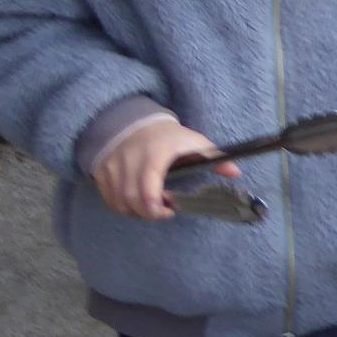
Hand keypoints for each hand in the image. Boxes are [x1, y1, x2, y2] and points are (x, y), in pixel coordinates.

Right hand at [93, 120, 240, 220]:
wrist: (132, 122)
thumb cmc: (168, 136)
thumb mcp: (193, 142)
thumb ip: (214, 157)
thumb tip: (235, 173)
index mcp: (154, 155)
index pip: (148, 190)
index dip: (157, 208)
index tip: (172, 209)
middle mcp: (129, 162)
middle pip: (133, 202)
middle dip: (150, 213)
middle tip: (164, 210)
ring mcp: (112, 168)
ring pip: (120, 204)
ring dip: (137, 212)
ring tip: (152, 205)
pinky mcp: (100, 173)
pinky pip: (109, 200)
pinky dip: (123, 207)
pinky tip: (137, 202)